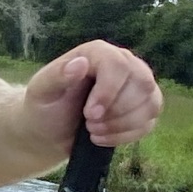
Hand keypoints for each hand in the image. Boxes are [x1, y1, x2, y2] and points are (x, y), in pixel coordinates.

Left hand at [22, 40, 162, 157]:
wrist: (51, 130)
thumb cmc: (45, 106)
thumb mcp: (41, 91)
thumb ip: (57, 76)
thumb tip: (81, 63)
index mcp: (97, 53)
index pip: (118, 65)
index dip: (108, 92)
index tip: (89, 114)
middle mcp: (124, 63)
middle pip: (142, 83)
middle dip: (116, 111)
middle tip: (88, 123)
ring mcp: (137, 86)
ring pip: (151, 103)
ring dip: (122, 125)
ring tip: (93, 131)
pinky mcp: (144, 108)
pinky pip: (150, 122)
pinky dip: (127, 136)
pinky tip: (103, 138)